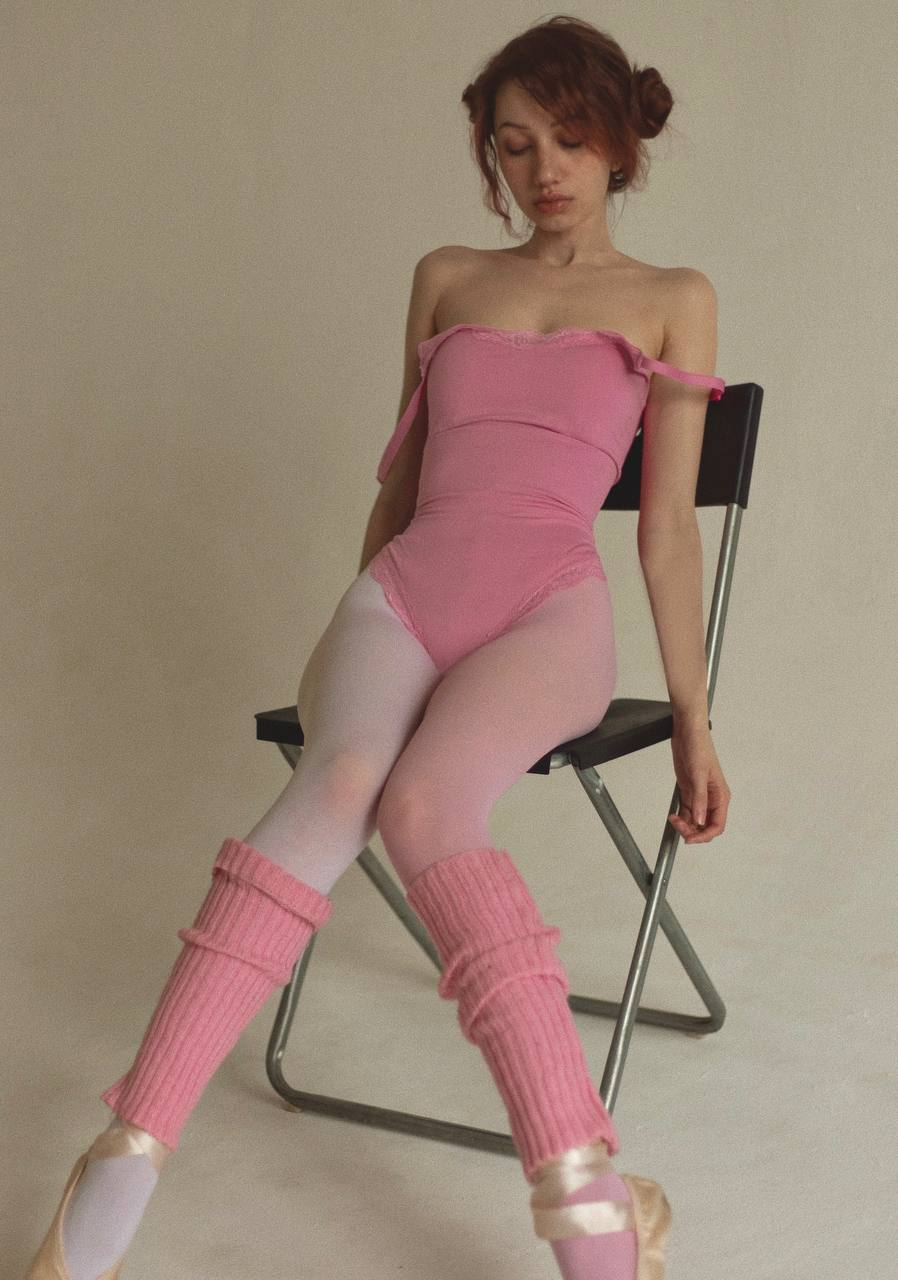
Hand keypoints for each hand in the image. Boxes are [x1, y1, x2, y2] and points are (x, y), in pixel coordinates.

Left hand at [667, 723, 730, 843]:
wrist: (688, 733)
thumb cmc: (699, 748)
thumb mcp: (698, 774)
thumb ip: (699, 799)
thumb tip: (700, 821)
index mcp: (720, 796)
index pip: (717, 825)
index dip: (705, 836)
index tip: (690, 838)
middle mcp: (712, 799)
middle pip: (706, 826)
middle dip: (693, 831)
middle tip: (678, 825)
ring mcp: (700, 796)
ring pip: (695, 821)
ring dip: (685, 825)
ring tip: (673, 819)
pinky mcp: (689, 792)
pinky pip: (687, 812)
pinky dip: (680, 817)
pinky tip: (672, 816)